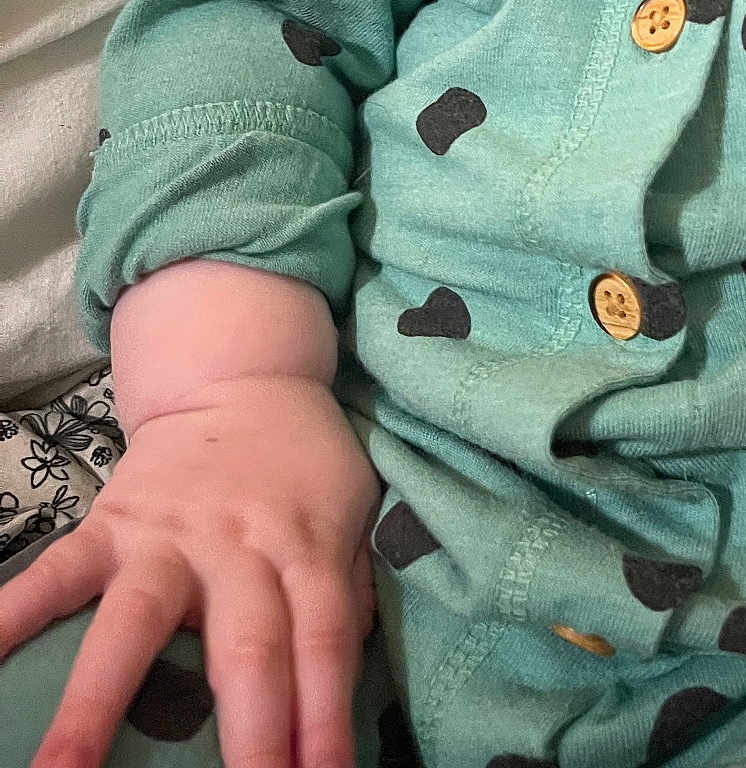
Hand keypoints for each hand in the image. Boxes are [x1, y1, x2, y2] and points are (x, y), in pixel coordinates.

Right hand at [0, 373, 379, 767]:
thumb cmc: (302, 467)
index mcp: (306, 550)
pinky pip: (56, 574)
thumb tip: (342, 685)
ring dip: (97, 707)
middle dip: (248, 735)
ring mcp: (168, 540)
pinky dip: (12, 615)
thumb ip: (347, 593)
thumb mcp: (349, 514)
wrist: (242, 377)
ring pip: (135, 625)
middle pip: (246, 649)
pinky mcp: (109, 524)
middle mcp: (239, 550)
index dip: (326, 716)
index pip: (324, 644)